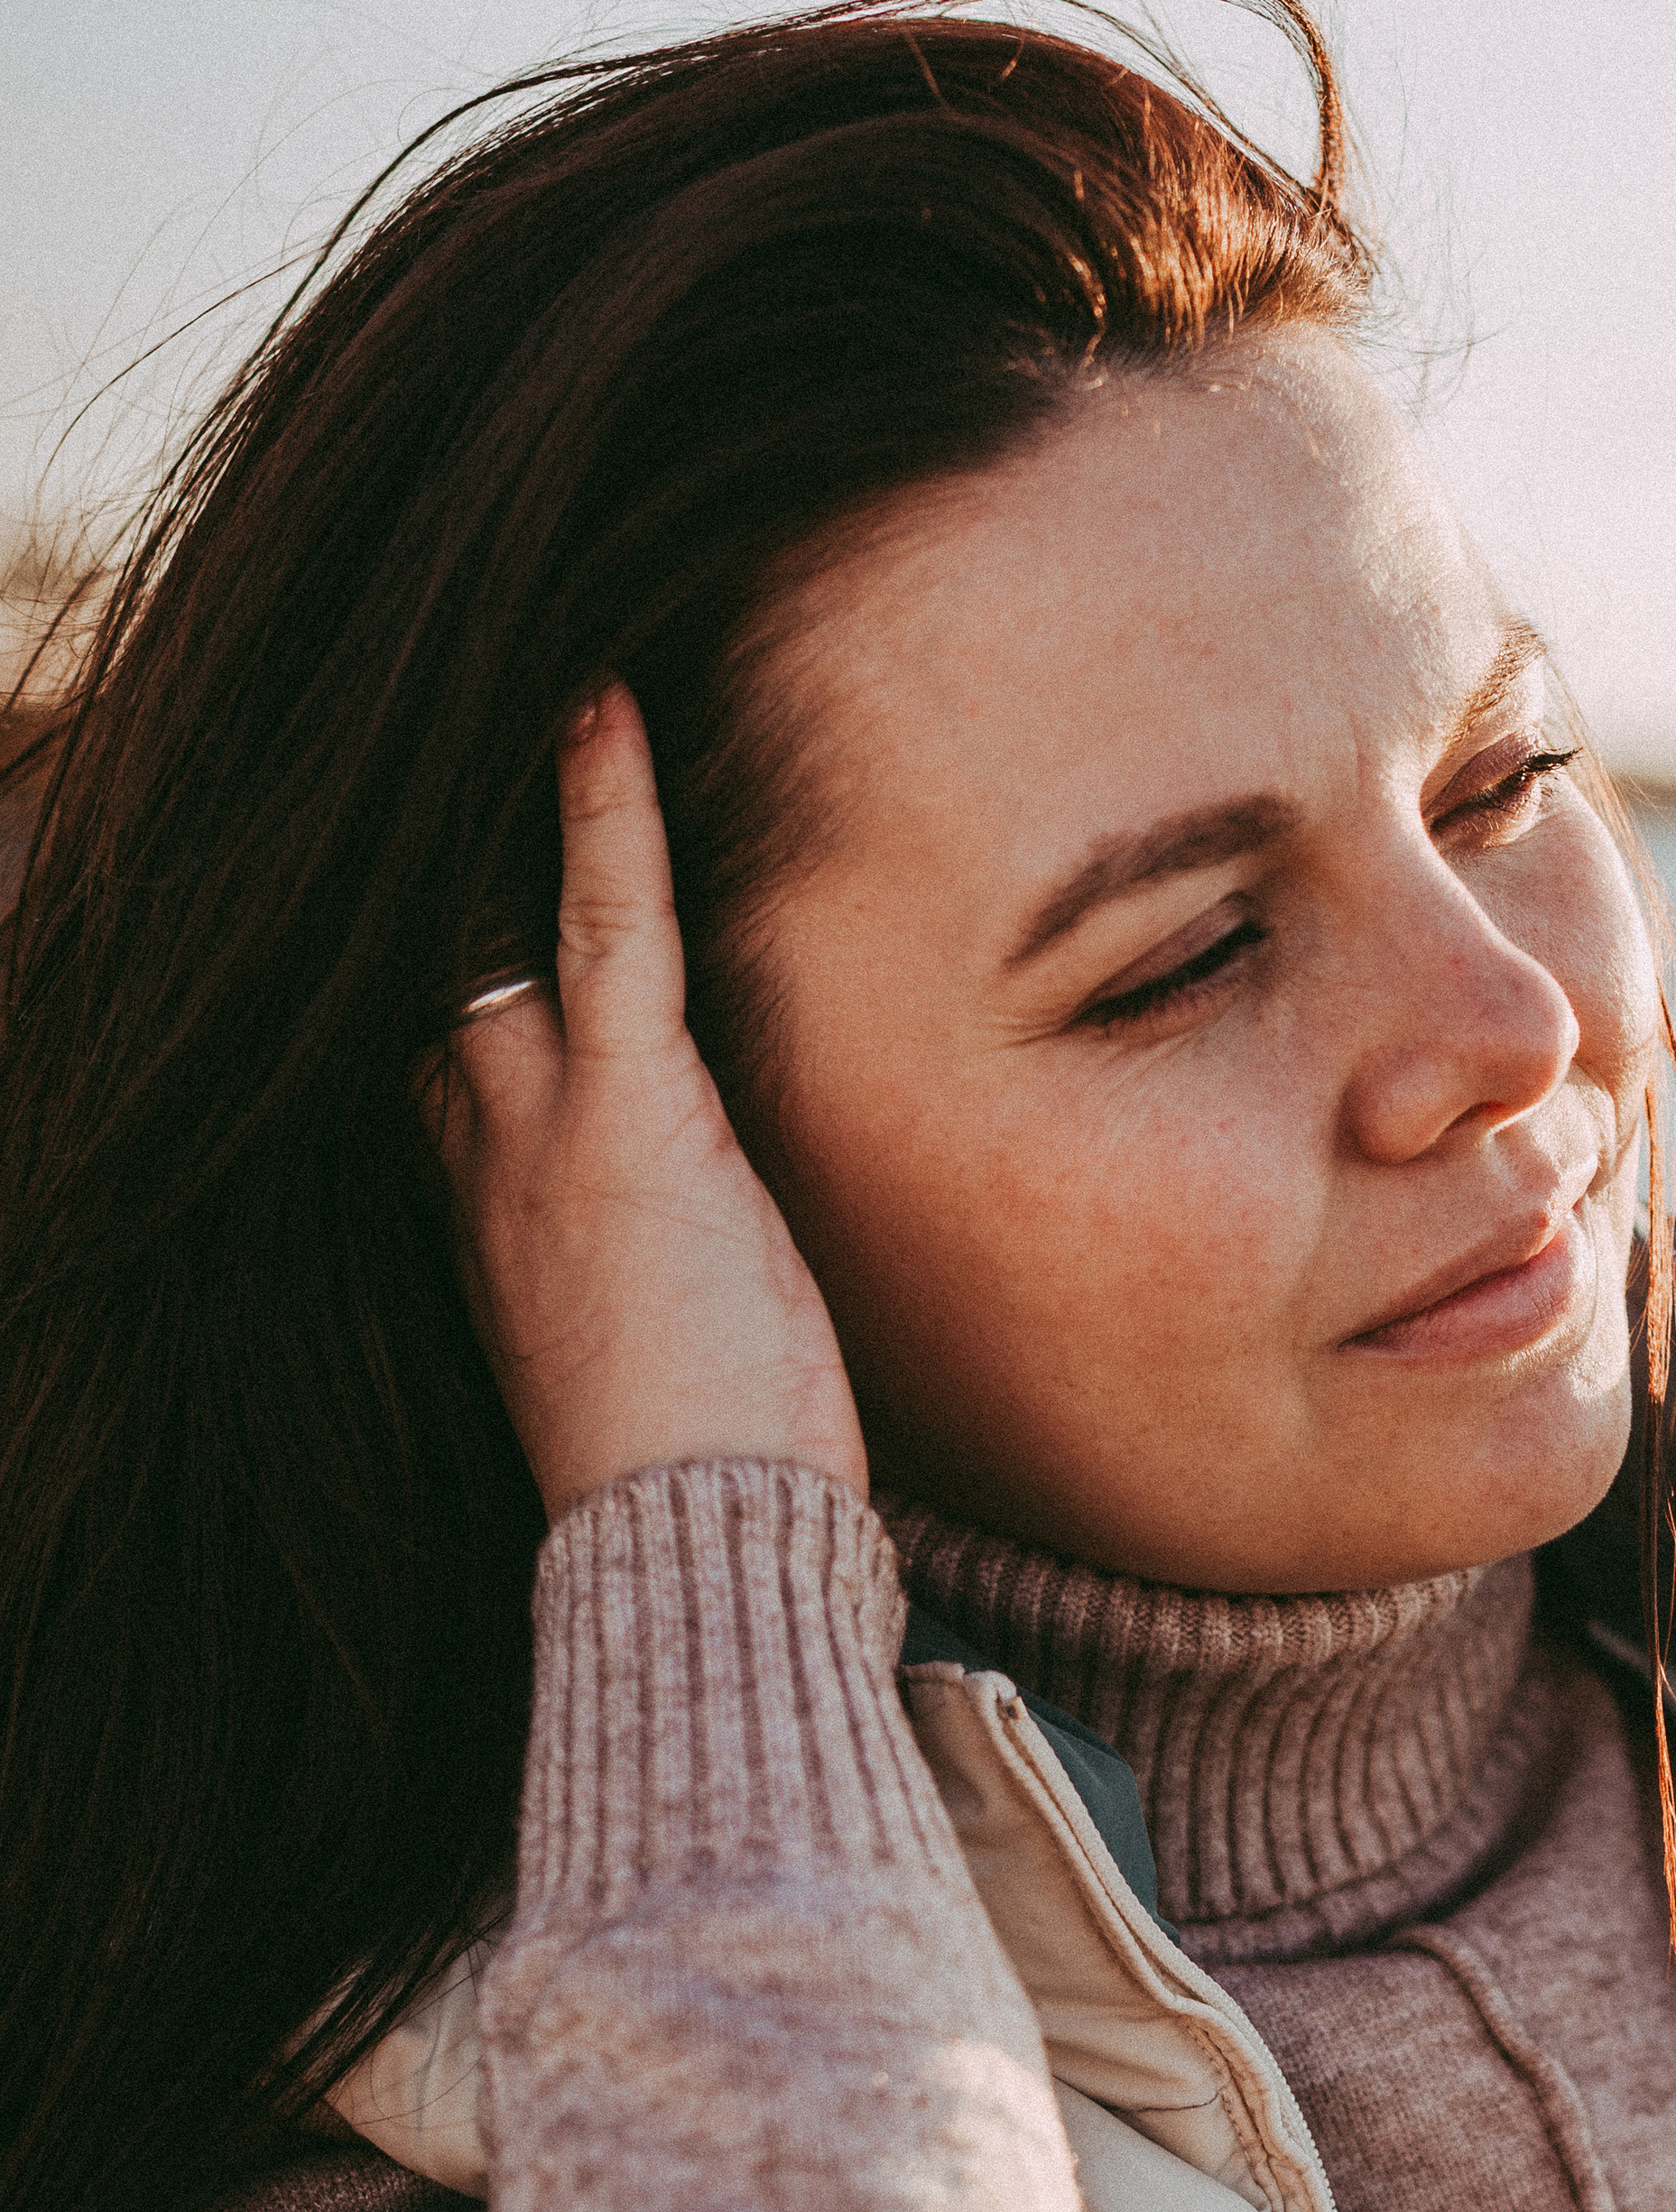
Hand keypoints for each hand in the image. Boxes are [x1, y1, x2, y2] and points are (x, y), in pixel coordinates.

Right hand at [431, 685, 867, 1522]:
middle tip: (453, 718)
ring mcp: (546, 1135)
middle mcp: (487, 1164)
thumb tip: (707, 1250)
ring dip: (511, 792)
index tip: (443, 883)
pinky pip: (603, 927)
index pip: (435, 1058)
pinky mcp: (630, 1121)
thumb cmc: (702, 1485)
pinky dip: (601, 808)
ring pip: (500, 918)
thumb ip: (652, 1271)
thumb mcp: (654, 1358)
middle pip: (438, 967)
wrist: (694, 1552)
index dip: (432, 965)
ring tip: (530, 659)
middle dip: (438, 854)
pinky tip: (597, 701)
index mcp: (489, 1226)